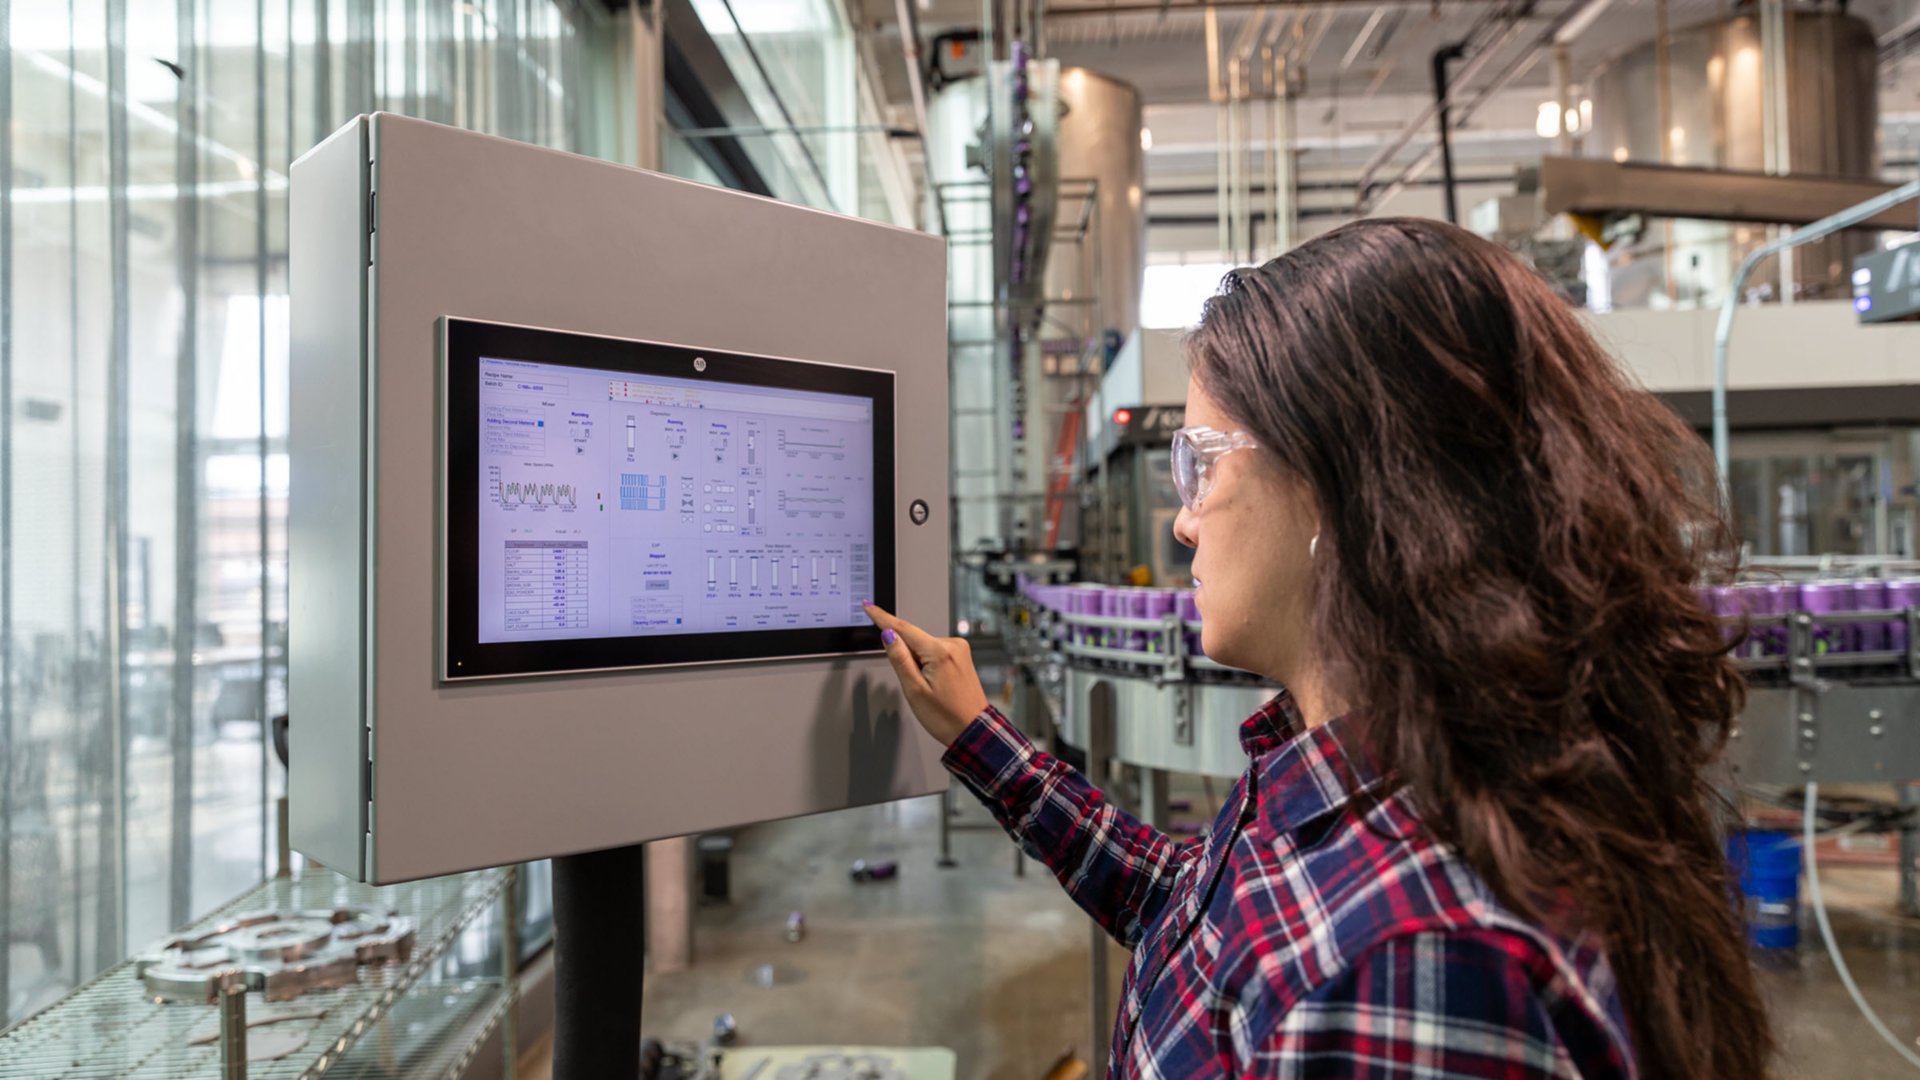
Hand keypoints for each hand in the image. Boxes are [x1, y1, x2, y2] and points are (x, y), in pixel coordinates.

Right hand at [862, 602, 989, 747]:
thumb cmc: (946, 716)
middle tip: (916, 685)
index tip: (869, 606)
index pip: (904, 628)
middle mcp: (953, 645)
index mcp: (940, 652)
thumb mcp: (914, 690)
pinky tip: (936, 684)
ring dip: (918, 663)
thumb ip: (900, 659)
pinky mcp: (961, 655)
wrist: (972, 729)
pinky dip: (928, 664)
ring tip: (930, 689)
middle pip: (914, 640)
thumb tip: (889, 634)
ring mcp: (959, 649)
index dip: (882, 618)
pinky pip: (934, 652)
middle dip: (906, 658)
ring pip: (923, 647)